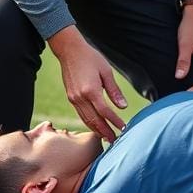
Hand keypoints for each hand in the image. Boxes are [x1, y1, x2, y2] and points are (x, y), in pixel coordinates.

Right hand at [49, 27, 126, 141]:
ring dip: (97, 130)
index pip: (105, 111)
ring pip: (86, 119)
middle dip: (105, 131)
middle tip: (115, 141)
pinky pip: (81, 114)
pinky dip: (89, 122)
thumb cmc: (91, 58)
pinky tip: (96, 127)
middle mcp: (80, 97)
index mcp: (90, 90)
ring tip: (106, 138)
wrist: (70, 50)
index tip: (123, 128)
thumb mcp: (107, 72)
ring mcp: (74, 98)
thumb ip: (114, 91)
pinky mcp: (71, 97)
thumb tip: (123, 107)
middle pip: (94, 120)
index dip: (115, 121)